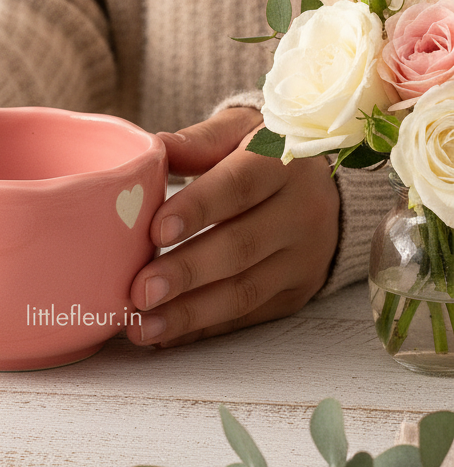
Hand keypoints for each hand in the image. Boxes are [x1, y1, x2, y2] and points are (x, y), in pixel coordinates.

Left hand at [127, 107, 338, 346]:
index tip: (156, 231)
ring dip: (190, 314)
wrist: (325, 184)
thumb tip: (150, 149)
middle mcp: (303, 212)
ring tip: (143, 327)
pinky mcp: (298, 292)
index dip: (198, 209)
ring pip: (245, 291)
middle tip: (140, 292)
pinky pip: (248, 316)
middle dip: (187, 273)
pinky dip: (204, 329)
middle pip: (241, 247)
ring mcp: (304, 258)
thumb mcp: (238, 130)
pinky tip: (165, 336)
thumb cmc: (263, 152)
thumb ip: (197, 142)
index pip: (239, 186)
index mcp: (284, 162)